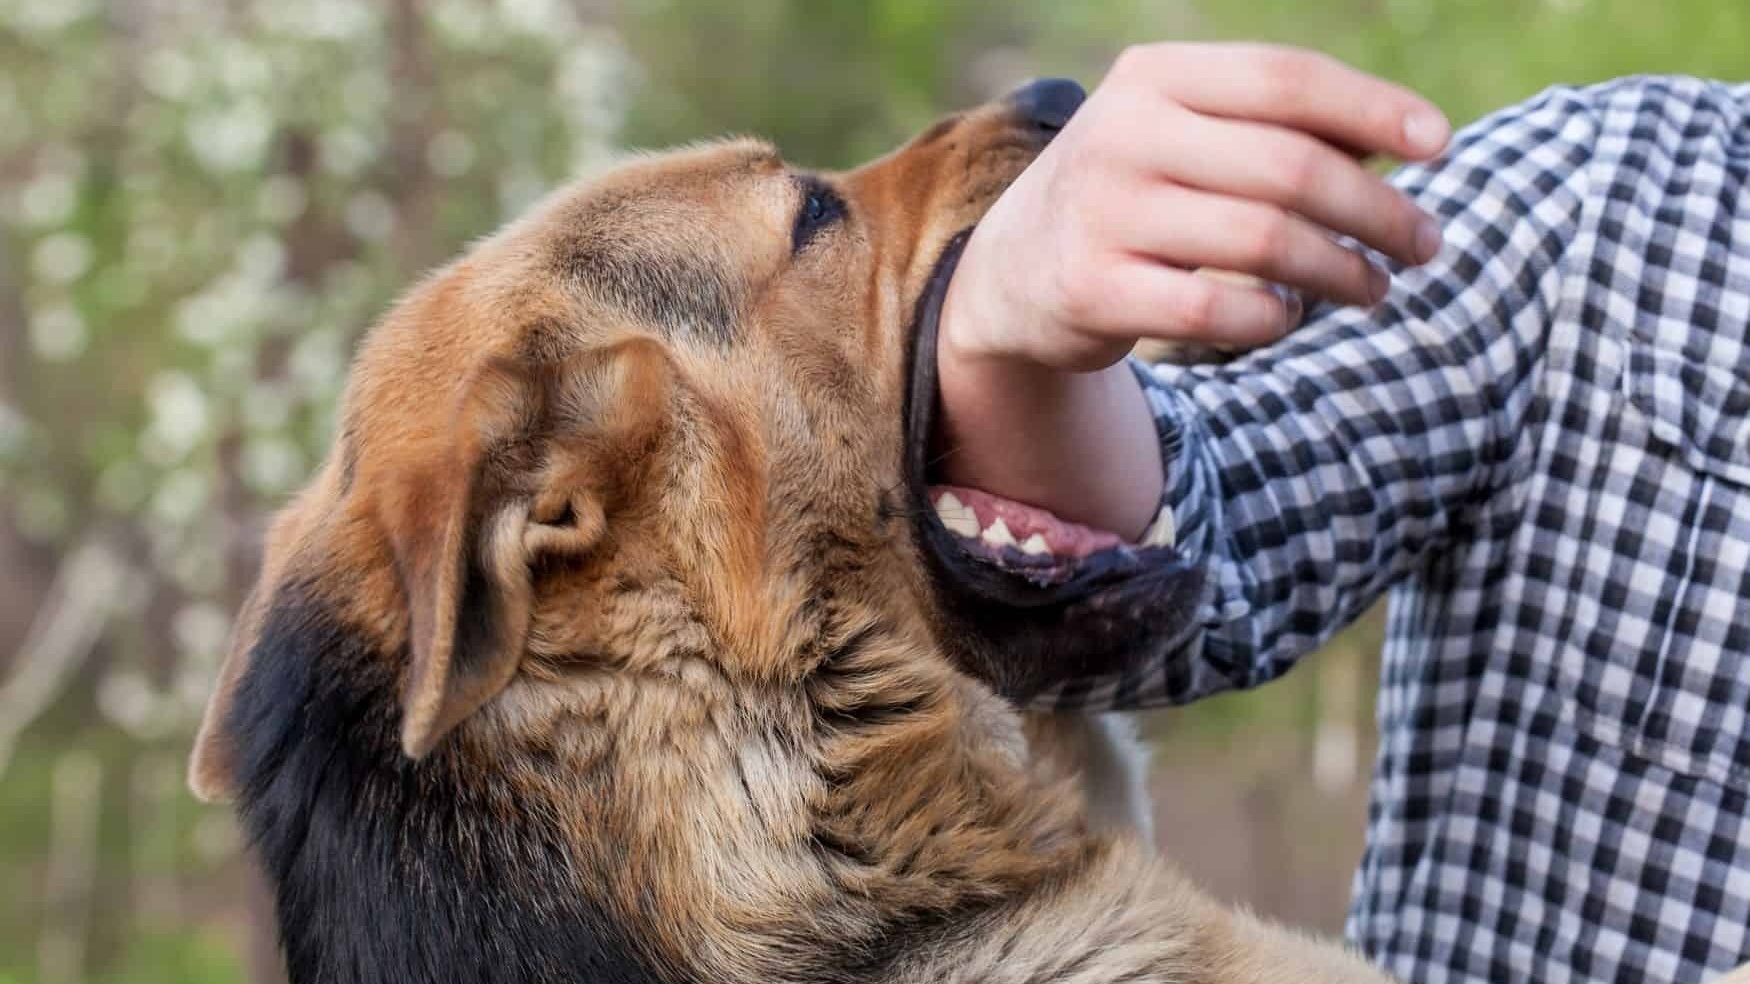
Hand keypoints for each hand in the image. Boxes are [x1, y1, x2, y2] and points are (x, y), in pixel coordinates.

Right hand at [935, 44, 1450, 536]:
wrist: (1012, 271)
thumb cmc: (1135, 193)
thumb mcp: (1185, 135)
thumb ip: (1276, 128)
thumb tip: (1407, 141)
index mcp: (1154, 77)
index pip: (1286, 80)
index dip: (1375, 109)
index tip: (1440, 146)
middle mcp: (1122, 135)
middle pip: (1290, 168)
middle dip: (1377, 211)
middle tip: (1425, 244)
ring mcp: (1104, 213)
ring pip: (1265, 242)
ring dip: (1342, 272)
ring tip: (1374, 289)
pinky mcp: (1092, 289)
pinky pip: (1219, 309)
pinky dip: (1273, 318)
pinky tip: (1288, 316)